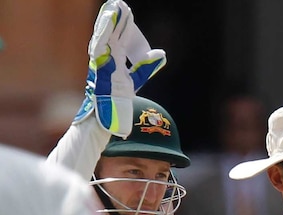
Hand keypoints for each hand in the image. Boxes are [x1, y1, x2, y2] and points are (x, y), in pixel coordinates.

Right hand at [73, 0, 166, 136]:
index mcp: (114, 57)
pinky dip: (103, 31)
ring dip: (109, 20)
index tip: (127, 11)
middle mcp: (106, 56)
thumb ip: (147, 66)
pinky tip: (108, 20)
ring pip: (104, 35)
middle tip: (120, 2)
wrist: (110, 114)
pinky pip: (100, 44)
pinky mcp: (99, 64)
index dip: (125, 24)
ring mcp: (101, 59)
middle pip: (112, 32)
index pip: (120, 36)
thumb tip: (161, 54)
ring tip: (114, 5)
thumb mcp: (136, 78)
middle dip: (117, 17)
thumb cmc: (117, 97)